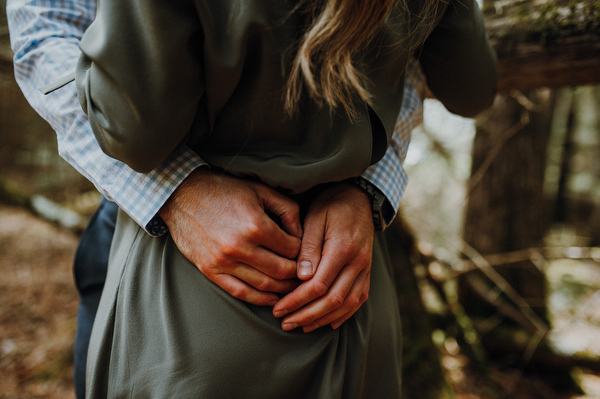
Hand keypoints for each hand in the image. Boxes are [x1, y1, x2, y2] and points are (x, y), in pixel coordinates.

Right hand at [159, 168, 302, 305]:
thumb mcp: (261, 190)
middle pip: (282, 271)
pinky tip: (272, 299)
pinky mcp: (210, 270)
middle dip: (297, 274)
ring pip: (264, 286)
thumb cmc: (224, 190)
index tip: (302, 250)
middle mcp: (240, 247)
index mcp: (256, 225)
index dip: (302, 250)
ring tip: (292, 286)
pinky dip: (260, 299)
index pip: (292, 249)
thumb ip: (287, 210)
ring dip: (282, 289)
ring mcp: (223, 261)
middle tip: (303, 272)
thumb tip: (301, 235)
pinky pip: (240, 292)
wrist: (181, 195)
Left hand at [272, 182, 373, 331]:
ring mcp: (366, 268)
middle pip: (333, 300)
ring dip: (323, 319)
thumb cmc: (331, 204)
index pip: (318, 285)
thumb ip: (309, 248)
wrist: (358, 197)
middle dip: (307, 315)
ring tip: (301, 326)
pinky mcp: (367, 271)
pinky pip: (359, 299)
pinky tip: (327, 323)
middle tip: (285, 323)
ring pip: (348, 304)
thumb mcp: (315, 218)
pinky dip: (343, 314)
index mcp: (343, 248)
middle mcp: (358, 262)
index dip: (297, 301)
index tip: (278, 308)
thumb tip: (302, 277)